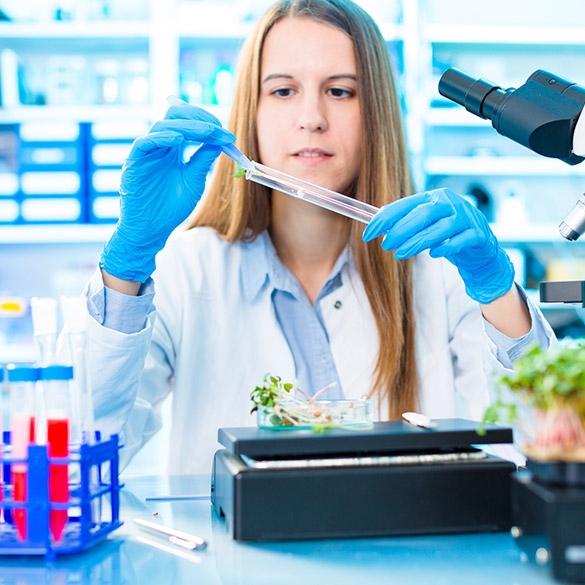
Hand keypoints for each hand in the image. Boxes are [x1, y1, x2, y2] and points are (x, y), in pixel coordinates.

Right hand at [100, 105, 235, 282]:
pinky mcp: (133, 162)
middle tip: (218, 129)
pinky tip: (178, 140)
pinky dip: (161, 137)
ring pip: (162, 125)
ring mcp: (145, 152)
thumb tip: (220, 141)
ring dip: (187, 127)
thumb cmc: (171, 208)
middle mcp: (159, 146)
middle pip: (175, 116)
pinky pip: (144, 143)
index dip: (208, 124)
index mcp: (173, 149)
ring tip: (207, 132)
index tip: (228, 136)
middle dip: (198, 118)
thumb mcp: (193, 181)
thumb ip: (203, 160)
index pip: (189, 123)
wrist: (152, 230)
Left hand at [362, 188, 514, 303]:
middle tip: (385, 245)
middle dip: (401, 230)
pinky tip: (433, 254)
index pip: (405, 204)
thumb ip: (406, 221)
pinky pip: (461, 240)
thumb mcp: (425, 225)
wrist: (480, 250)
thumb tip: (377, 221)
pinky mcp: (479, 234)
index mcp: (434, 197)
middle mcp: (451, 203)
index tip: (368, 233)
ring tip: (400, 254)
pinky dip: (447, 247)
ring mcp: (467, 218)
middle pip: (423, 214)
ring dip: (417, 242)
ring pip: (440, 228)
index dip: (385, 218)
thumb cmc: (447, 235)